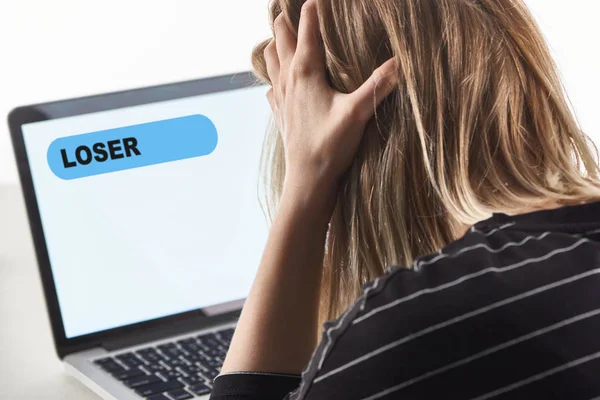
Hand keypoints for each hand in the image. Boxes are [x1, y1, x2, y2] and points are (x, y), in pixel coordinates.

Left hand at [264, 0, 397, 211]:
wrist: (307, 181)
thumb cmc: (329, 147)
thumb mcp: (358, 113)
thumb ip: (379, 85)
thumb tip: (402, 60)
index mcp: (305, 71)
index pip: (307, 27)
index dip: (313, 7)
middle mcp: (288, 78)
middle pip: (280, 36)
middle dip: (287, 19)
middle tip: (298, 10)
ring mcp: (281, 96)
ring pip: (270, 58)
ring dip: (276, 43)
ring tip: (286, 36)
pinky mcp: (280, 113)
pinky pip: (271, 85)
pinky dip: (275, 74)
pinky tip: (283, 80)